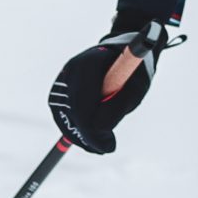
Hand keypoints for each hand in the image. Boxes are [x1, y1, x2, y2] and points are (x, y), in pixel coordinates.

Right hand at [48, 11, 182, 153]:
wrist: (125, 49)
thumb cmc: (134, 69)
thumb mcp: (135, 87)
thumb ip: (117, 107)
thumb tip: (102, 135)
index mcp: (89, 64)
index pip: (84, 105)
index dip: (94, 131)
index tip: (109, 146)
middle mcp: (71, 69)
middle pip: (71, 112)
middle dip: (87, 135)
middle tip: (105, 147)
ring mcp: (63, 77)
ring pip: (64, 114)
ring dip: (80, 133)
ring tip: (100, 143)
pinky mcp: (61, 86)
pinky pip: (63, 111)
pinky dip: (75, 125)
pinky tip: (89, 135)